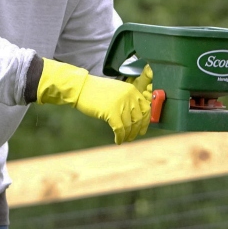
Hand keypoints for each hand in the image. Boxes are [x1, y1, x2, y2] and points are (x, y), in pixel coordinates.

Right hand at [37, 59, 151, 143]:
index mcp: (132, 90)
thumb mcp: (117, 91)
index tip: (142, 130)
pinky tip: (117, 141)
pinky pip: (120, 129)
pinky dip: (120, 137)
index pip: (146, 108)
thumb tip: (135, 119)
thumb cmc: (97, 90)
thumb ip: (128, 101)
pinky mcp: (112, 112)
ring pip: (129, 125)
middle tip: (132, 137)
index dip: (146, 122)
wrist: (81, 88)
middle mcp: (129, 96)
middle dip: (136, 131)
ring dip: (127, 135)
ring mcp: (121, 104)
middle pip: (139, 119)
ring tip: (124, 139)